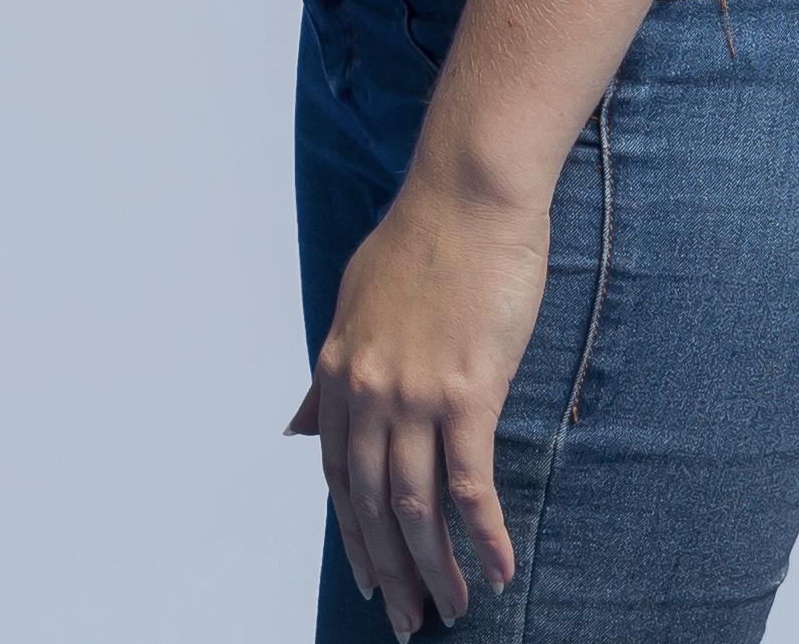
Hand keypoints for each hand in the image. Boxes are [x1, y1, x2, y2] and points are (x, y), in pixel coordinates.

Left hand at [289, 175, 549, 634]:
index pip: (339, 475)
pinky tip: (499, 568)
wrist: (466, 196)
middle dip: (392, 570)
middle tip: (412, 621)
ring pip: (418, 507)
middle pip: (374, 503)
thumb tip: (299, 430)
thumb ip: (329, 374)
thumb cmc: (420, 243)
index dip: (355, 534)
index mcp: (337, 368)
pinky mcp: (466, 393)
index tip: (373, 578)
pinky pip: (471, 484)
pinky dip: (484, 535)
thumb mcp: (353, 302)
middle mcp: (367, 388)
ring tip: (455, 610)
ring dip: (437, 569)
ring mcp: (413, 394)